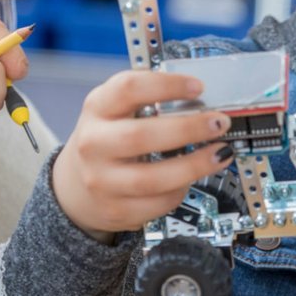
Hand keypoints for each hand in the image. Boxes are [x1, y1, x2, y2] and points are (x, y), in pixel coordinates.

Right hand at [51, 68, 234, 238]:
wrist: (75, 185)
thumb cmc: (106, 140)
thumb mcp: (115, 110)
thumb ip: (148, 100)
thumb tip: (201, 101)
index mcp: (97, 108)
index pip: (128, 88)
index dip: (166, 85)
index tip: (198, 87)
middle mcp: (94, 144)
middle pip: (141, 136)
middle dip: (188, 129)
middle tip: (218, 123)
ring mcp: (101, 181)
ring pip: (153, 179)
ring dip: (194, 166)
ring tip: (219, 153)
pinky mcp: (115, 210)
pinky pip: (158, 203)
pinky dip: (181, 190)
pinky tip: (190, 178)